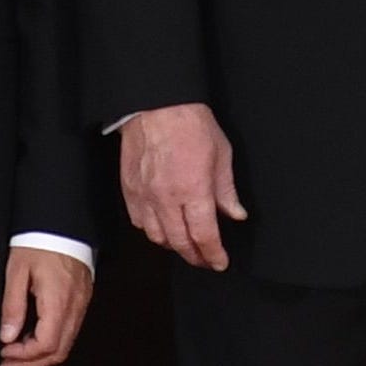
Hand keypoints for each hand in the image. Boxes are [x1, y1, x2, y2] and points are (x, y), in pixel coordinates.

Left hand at [0, 246, 95, 365]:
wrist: (62, 223)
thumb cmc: (39, 242)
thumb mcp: (16, 272)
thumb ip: (13, 306)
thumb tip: (8, 336)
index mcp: (58, 302)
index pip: (46, 346)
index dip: (24, 356)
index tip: (4, 352)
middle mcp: (74, 308)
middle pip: (58, 352)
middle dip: (31, 364)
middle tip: (7, 364)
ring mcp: (81, 305)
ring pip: (65, 345)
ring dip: (40, 355)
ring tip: (16, 354)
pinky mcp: (81, 300)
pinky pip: (69, 331)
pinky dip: (50, 342)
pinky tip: (32, 337)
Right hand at [119, 103, 245, 270]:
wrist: (156, 104)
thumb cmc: (190, 123)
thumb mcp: (221, 154)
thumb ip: (227, 190)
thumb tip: (236, 213)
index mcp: (194, 190)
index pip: (205, 236)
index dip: (214, 255)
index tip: (220, 261)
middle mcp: (167, 198)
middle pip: (180, 243)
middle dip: (195, 257)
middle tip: (205, 259)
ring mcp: (145, 196)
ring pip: (157, 237)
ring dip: (173, 245)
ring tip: (185, 244)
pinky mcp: (130, 189)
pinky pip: (139, 222)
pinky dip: (151, 230)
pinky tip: (162, 226)